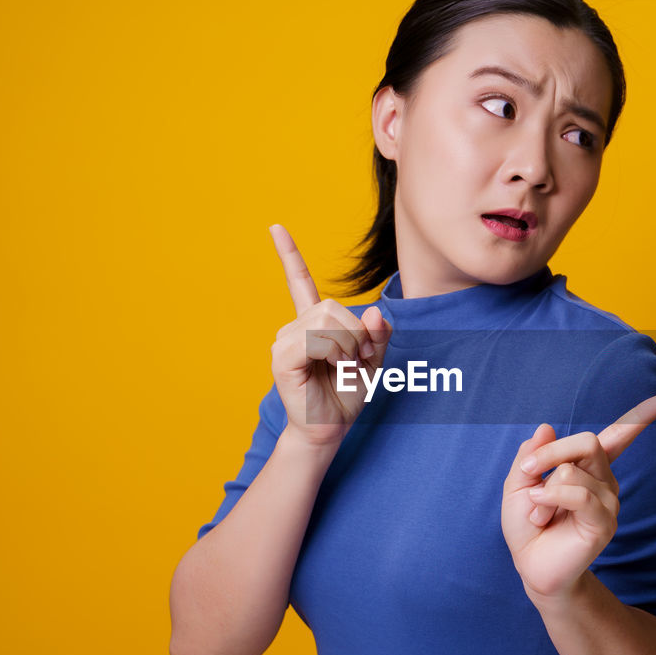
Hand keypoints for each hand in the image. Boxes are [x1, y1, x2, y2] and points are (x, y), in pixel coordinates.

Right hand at [268, 223, 391, 448]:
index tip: (275, 227)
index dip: (289, 255)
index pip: (299, 281)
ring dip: (349, 345)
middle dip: (356, 333)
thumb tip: (376, 312)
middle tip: (356, 359)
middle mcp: (294, 327)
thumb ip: (379, 332)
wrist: (331, 427)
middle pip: (333, 305)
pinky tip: (334, 368)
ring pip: (327, 320)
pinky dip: (336, 353)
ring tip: (344, 366)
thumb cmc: (348, 393)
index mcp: (313, 323)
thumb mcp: (375, 358)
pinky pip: (317, 339)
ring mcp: (284, 341)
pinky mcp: (282, 358)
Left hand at [501, 395, 655, 606]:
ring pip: (572, 471)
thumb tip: (547, 428)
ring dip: (542, 491)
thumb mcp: (518, 482)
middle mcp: (604, 480)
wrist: (530, 564)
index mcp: (588, 467)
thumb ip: (531, 455)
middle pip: (588, 441)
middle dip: (550, 454)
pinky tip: (541, 512)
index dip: (640, 418)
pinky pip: (579, 495)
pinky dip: (550, 498)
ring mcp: (608, 501)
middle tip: (528, 472)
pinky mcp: (604, 522)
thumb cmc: (528, 524)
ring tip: (539, 513)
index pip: (618, 437)